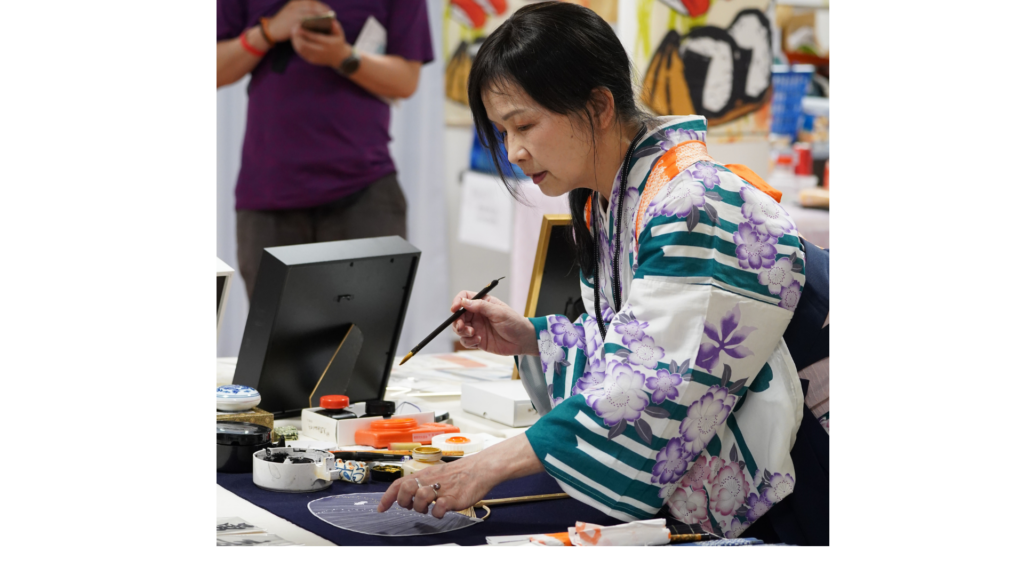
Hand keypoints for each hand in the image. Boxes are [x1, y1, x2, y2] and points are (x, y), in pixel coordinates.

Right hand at [267, 0, 331, 42]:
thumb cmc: (284, 22)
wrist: (272, 29)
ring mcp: (294, 12)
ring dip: (321, 16)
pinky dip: (314, 24)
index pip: (312, 1)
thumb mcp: (292, 12)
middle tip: (332, 16)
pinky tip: (321, 28)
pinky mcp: (293, 21)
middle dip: (323, 10)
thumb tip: (318, 15)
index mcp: (296, 2)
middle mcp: (295, 5)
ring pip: (311, 12)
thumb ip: (303, 11)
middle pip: (313, 5)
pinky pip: (307, 21)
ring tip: (329, 22)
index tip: (330, 11)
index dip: (322, 6)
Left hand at [292, 19, 350, 67]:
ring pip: (302, 50)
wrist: (339, 58)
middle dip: (298, 37)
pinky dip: (297, 47)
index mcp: (328, 44)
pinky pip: (302, 54)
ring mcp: (316, 57)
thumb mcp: (340, 34)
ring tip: (293, 34)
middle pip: (306, 44)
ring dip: (296, 42)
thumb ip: (336, 27)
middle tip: (292, 29)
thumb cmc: (338, 42)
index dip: (305, 32)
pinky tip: (295, 41)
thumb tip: (331, 21)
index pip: (314, 37)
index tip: (298, 26)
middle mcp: (322, 51)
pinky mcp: (313, 60)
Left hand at [377, 458, 496, 519]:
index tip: (381, 508)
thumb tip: (409, 493)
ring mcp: (441, 489)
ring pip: (420, 499)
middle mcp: (430, 480)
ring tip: (429, 508)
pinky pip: (438, 509)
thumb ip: (423, 482)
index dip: (388, 497)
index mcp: (425, 474)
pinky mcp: (453, 498)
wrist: (480, 469)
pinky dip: (437, 513)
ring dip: (421, 508)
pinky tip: (441, 511)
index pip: (399, 484)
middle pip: (406, 489)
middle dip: (404, 501)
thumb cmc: (459, 473)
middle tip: (411, 506)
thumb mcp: (436, 473)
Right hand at [451, 291, 538, 356]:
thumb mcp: (499, 312)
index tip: (454, 309)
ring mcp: (477, 327)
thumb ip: (481, 306)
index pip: (465, 298)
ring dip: (462, 332)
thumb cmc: (515, 323)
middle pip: (458, 315)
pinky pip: (465, 341)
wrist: (523, 341)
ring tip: (474, 334)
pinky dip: (468, 341)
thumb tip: (464, 302)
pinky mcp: (477, 340)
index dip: (457, 301)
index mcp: (483, 303)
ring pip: (459, 329)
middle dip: (457, 321)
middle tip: (462, 327)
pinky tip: (479, 341)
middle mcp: (477, 315)